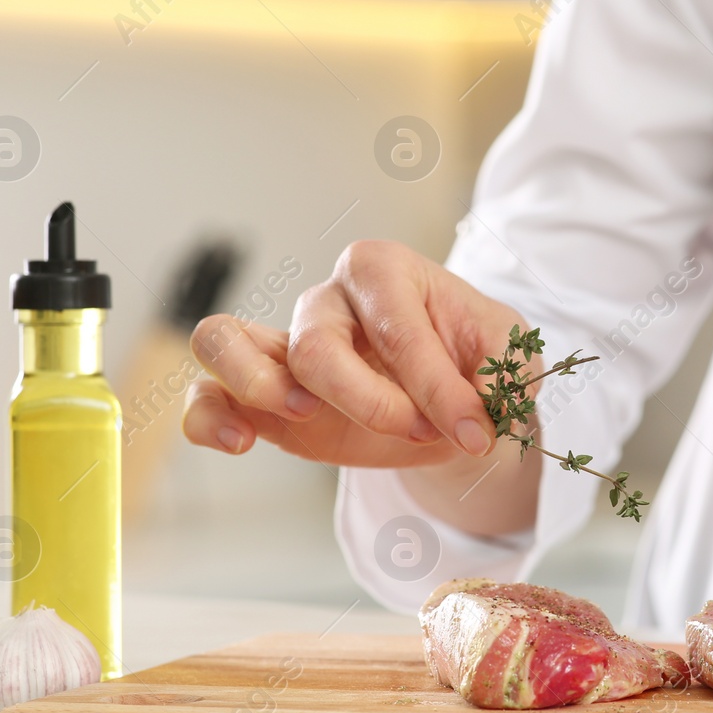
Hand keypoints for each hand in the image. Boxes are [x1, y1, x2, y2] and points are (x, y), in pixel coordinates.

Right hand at [182, 240, 540, 532]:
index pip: (397, 327)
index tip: (476, 433)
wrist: (451, 403)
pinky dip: (207, 417)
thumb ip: (502, 367)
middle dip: (369, 400)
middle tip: (417, 430)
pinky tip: (239, 442)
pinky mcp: (258, 396)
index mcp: (383, 270)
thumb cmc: (472, 359)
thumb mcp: (507, 352)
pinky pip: (205, 394)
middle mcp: (325, 300)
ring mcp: (282, 345)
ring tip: (300, 414)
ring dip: (256, 382)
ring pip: (225, 340)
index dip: (436, 387)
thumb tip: (480, 401)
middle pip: (316, 341)